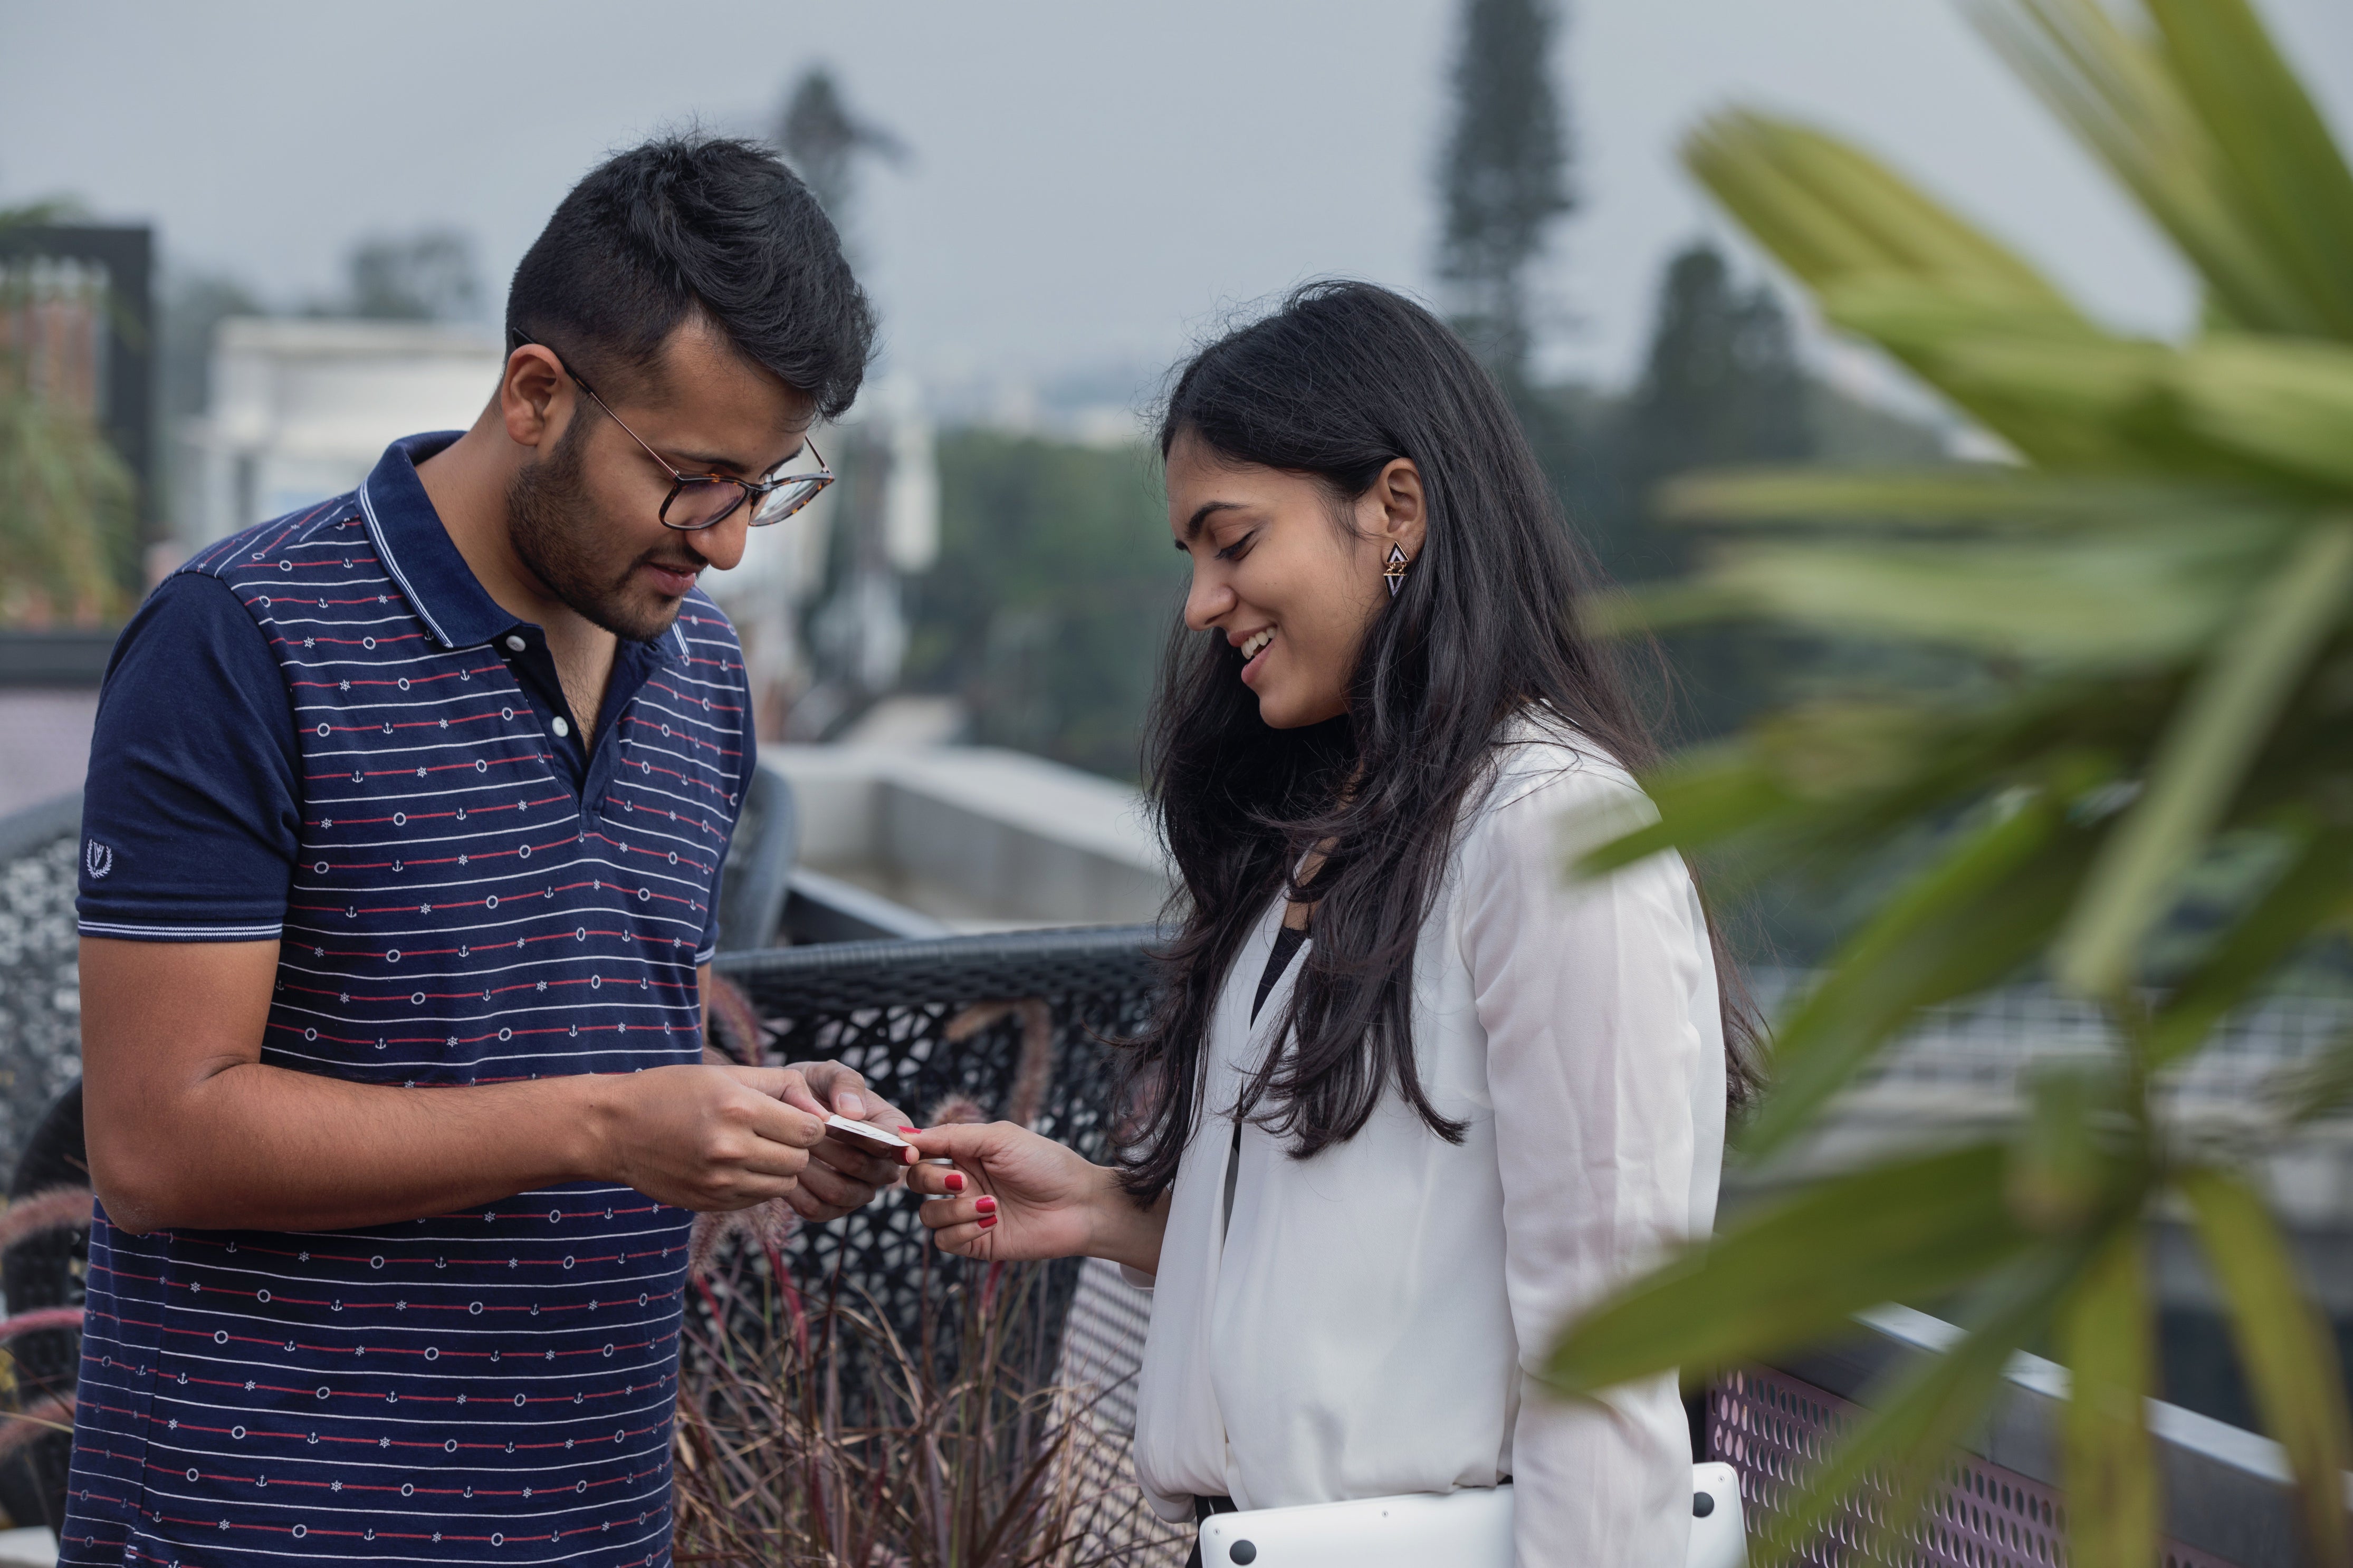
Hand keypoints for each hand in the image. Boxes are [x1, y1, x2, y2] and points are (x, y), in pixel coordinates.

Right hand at [594, 1064, 827, 1211]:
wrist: (614, 1130)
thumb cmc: (671, 1092)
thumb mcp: (725, 1074)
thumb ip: (780, 1086)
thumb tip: (821, 1110)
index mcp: (738, 1108)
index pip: (810, 1130)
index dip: (810, 1124)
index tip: (796, 1118)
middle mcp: (731, 1148)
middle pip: (800, 1160)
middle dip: (797, 1147)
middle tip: (775, 1133)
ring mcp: (719, 1181)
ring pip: (783, 1184)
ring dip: (779, 1169)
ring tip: (756, 1149)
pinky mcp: (709, 1202)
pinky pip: (757, 1198)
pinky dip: (756, 1184)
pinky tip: (736, 1165)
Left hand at [769, 1059, 916, 1221]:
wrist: (782, 1113)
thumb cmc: (813, 1089)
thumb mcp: (828, 1074)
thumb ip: (845, 1083)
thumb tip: (854, 1113)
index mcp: (894, 1130)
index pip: (892, 1141)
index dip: (864, 1134)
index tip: (831, 1121)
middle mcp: (884, 1166)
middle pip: (867, 1169)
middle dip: (830, 1148)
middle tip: (801, 1131)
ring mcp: (859, 1191)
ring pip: (841, 1192)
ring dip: (812, 1169)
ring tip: (790, 1146)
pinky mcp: (832, 1209)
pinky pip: (817, 1209)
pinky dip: (796, 1190)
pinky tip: (782, 1167)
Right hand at [905, 1121, 1151, 1268]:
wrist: (1080, 1205)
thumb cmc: (1046, 1164)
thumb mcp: (998, 1139)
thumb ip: (951, 1136)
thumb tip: (905, 1134)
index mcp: (966, 1152)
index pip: (921, 1151)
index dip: (910, 1152)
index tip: (912, 1153)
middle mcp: (962, 1182)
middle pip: (917, 1182)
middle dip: (933, 1180)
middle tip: (963, 1181)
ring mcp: (967, 1213)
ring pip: (928, 1215)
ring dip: (955, 1210)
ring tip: (992, 1205)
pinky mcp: (975, 1243)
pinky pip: (945, 1241)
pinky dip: (964, 1230)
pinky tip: (993, 1222)